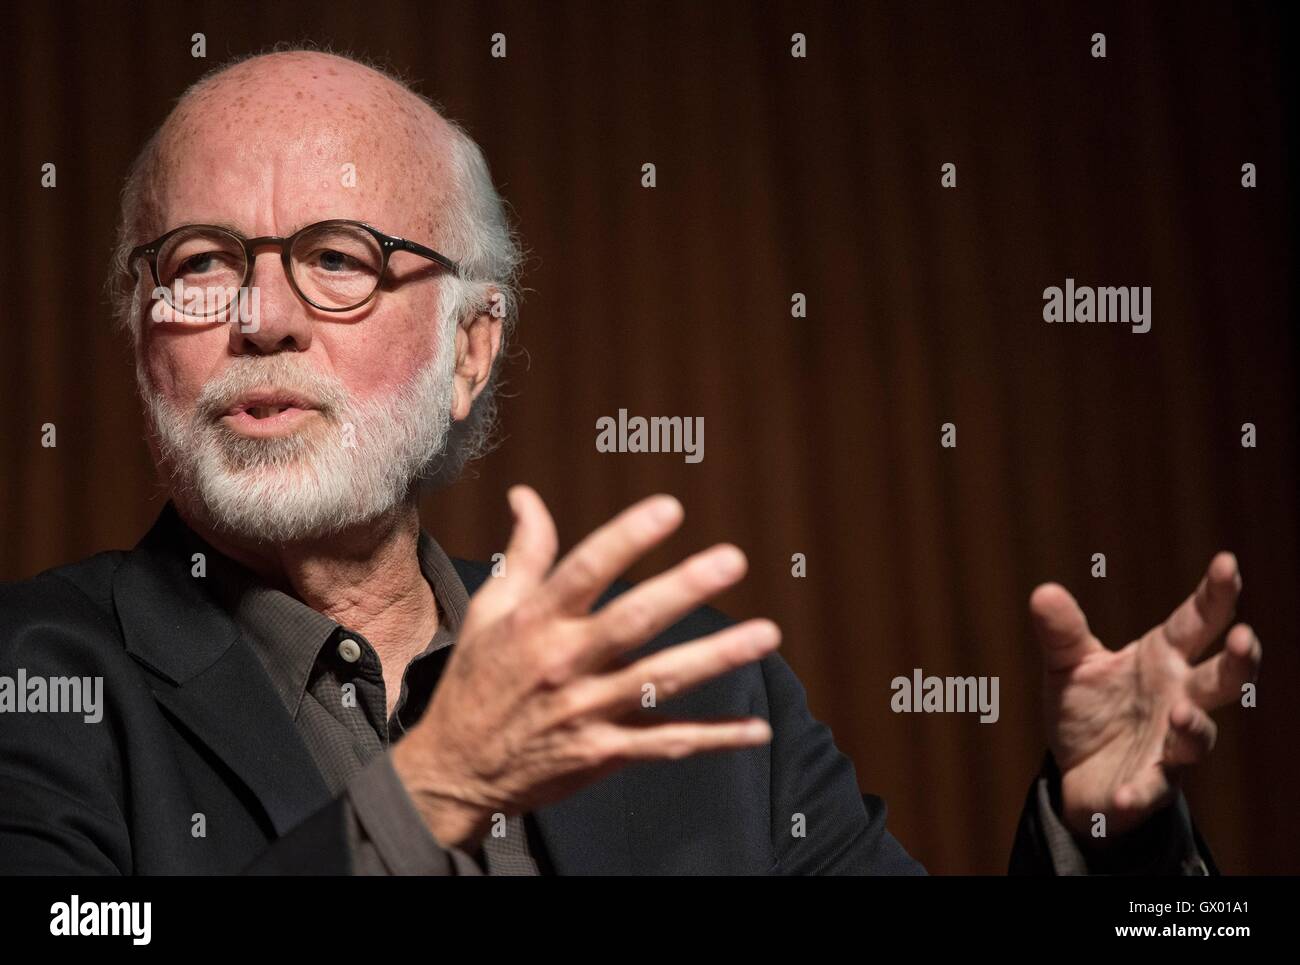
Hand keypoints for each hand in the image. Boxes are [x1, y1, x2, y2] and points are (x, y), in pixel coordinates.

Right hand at [391, 485, 779, 848]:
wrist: (454, 770)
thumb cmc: (476, 680)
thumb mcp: (489, 611)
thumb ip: (523, 554)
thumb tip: (527, 496)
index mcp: (534, 622)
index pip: (585, 570)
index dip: (627, 537)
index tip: (670, 508)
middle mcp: (562, 664)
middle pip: (631, 621)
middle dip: (683, 589)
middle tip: (731, 560)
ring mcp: (585, 711)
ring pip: (659, 681)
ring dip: (715, 658)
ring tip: (766, 635)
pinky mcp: (602, 752)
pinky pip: (666, 744)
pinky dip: (713, 738)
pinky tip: (756, 730)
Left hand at [1031, 552, 1261, 838]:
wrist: (1077, 771)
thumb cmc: (1089, 708)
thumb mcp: (1068, 665)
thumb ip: (1062, 632)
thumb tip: (1043, 592)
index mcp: (1163, 659)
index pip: (1196, 622)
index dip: (1215, 594)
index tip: (1228, 563)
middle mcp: (1178, 698)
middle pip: (1221, 678)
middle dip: (1239, 661)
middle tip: (1245, 637)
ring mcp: (1170, 744)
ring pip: (1198, 736)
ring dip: (1194, 726)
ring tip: (1181, 713)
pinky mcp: (1149, 785)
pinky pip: (1152, 789)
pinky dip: (1141, 791)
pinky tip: (1126, 793)